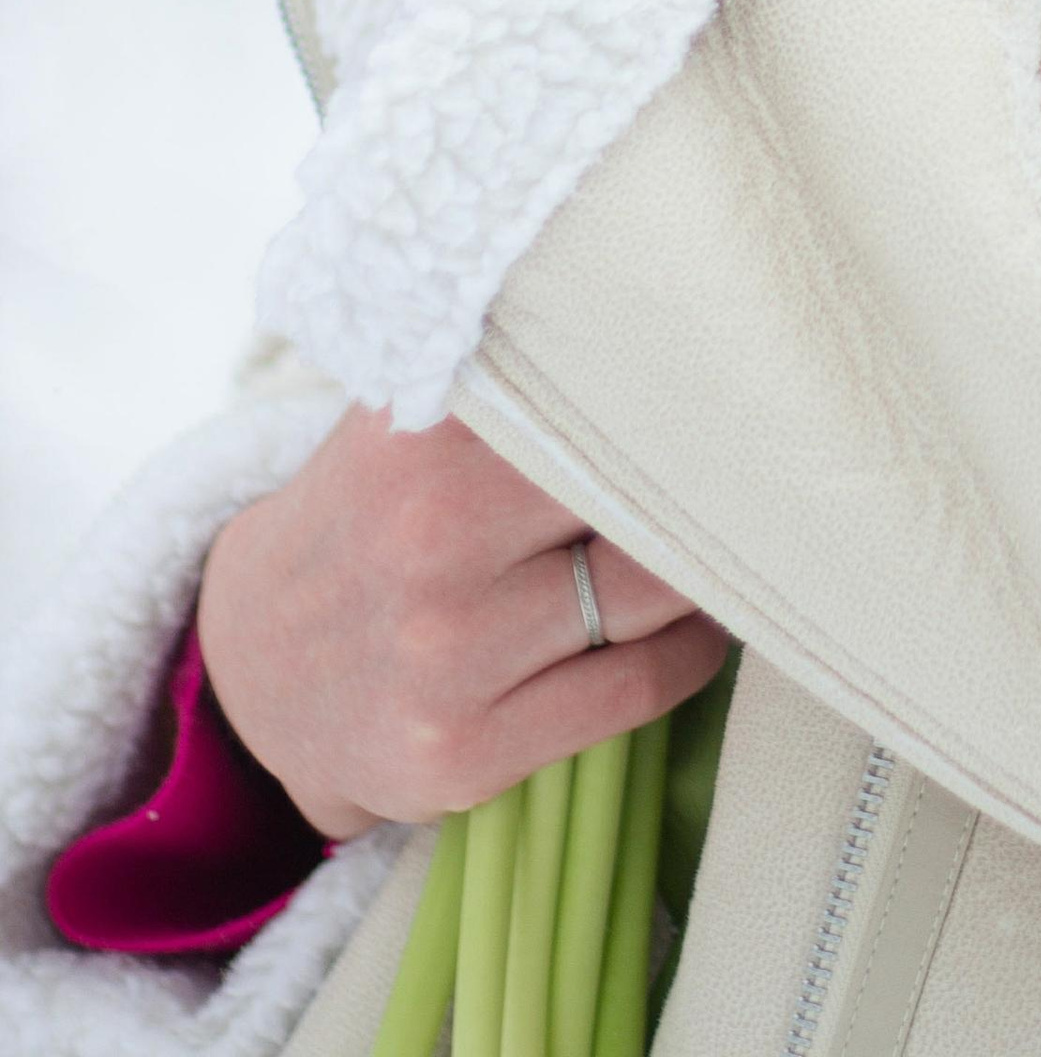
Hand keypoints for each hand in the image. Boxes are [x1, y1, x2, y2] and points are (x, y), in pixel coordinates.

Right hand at [199, 408, 727, 836]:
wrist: (252, 666)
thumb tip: (659, 319)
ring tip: (729, 541)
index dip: (685, 388)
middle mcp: (432, 538)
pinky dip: (692, 650)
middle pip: (643, 490)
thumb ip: (510, 372)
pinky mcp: (465, 752)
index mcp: (423, 433)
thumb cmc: (372, 511)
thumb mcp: (409, 412)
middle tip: (757, 460)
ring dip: (710, 568)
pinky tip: (696, 624)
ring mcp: (448, 655)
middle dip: (708, 479)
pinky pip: (638, 687)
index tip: (739, 381)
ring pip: (654, 590)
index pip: (601, 394)